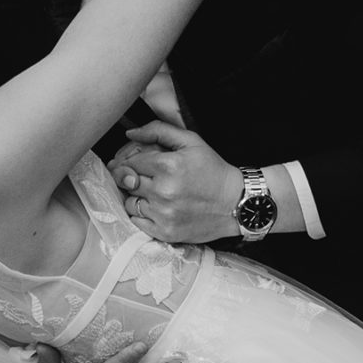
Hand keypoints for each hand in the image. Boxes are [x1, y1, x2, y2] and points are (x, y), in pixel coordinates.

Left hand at [109, 121, 242, 244]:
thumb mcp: (191, 141)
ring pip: (129, 202)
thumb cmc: (213, 171)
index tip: (137, 164)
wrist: (236, 203)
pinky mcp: (165, 232)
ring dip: (135, 196)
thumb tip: (130, 133)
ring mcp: (163, 214)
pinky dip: (141, 214)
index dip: (131, 161)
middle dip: (131, 177)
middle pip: (126, 182)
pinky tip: (155, 207)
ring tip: (152, 192)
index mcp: (168, 166)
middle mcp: (163, 191)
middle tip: (143, 177)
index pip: (131, 162)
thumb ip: (158, 131)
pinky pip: (137, 221)